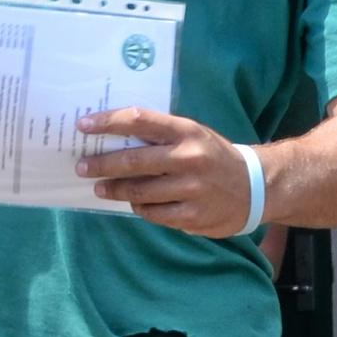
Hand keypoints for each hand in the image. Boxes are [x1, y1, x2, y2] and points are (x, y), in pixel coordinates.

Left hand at [76, 108, 252, 233]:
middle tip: (81, 167)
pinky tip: (134, 203)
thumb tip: (112, 137)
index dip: (108, 122)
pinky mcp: (193, 215)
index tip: (83, 125)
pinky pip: (153, 213)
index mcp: (186, 131)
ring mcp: (191, 189)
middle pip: (133, 161)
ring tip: (100, 188)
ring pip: (139, 191)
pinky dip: (140, 207)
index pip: (140, 120)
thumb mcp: (192, 134)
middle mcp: (189, 158)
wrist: (255, 187)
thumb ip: (160, 135)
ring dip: (115, 190)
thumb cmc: (213, 156)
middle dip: (101, 164)